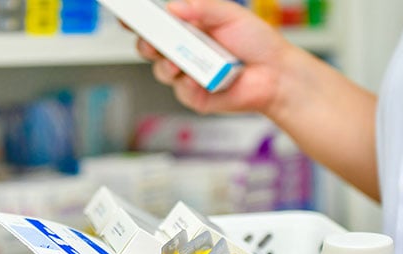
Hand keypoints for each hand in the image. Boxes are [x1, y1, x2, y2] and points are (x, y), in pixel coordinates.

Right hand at [134, 0, 291, 113]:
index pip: (155, 24)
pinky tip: (201, 78)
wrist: (276, 74)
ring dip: (167, 64)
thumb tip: (173, 7)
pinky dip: (189, 83)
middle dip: (146, 43)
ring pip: (161, 70)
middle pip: (148, 48)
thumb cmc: (256, 43)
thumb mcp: (230, 15)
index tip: (126, 15)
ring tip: (180, 60)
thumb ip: (201, 8)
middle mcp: (184, 51)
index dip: (138, 20)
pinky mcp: (194, 96)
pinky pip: (181, 90)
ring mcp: (187, 75)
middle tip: (153, 39)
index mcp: (188, 28)